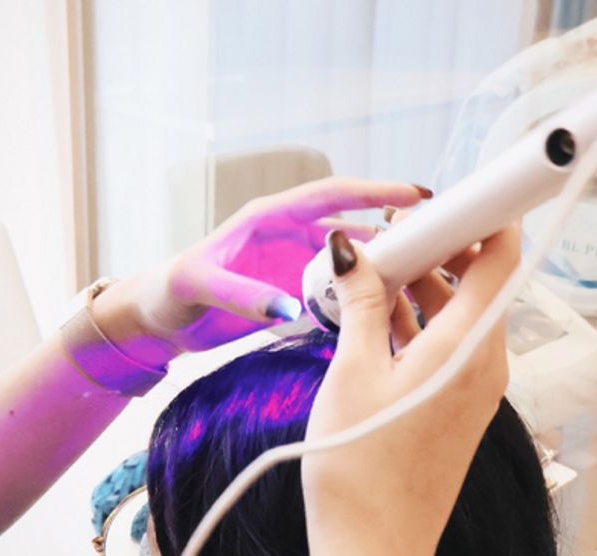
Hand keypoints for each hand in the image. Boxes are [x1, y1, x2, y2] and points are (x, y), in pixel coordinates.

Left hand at [93, 177, 429, 367]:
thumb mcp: (199, 287)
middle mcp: (292, 238)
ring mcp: (298, 268)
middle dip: (397, 229)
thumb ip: (243, 296)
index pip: (332, 196)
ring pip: (355, 263)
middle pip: (356, 226)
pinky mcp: (299, 296)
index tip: (415, 195)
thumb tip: (290, 310)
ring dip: (388, 269)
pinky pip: (343, 293)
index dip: (374, 193)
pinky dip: (366, 299)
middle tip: (440, 239)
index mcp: (270, 218)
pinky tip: (394, 312)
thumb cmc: (168, 293)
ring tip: (428, 279)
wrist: (156, 322)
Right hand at [301, 224, 517, 555]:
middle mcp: (486, 364)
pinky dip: (418, 320)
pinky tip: (374, 309)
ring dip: (422, 283)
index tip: (451, 189)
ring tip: (370, 264)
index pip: (501, 258)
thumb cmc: (360, 470)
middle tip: (388, 229)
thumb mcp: (351, 373)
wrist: (375, 552)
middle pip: (479, 281)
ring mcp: (474, 387)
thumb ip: (361, 303)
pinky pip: (448, 344)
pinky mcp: (457, 405)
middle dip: (439, 245)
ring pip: (460, 312)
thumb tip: (355, 248)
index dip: (485, 214)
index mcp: (470, 348)